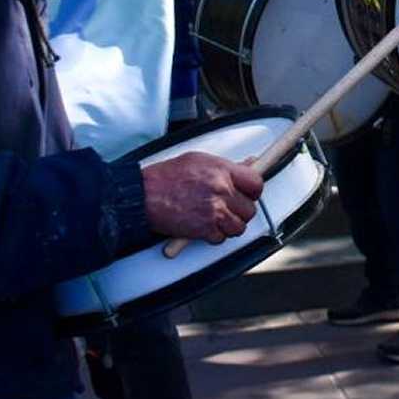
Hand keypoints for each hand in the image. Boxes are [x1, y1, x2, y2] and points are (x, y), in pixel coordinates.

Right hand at [141, 151, 263, 241]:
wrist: (143, 196)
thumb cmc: (165, 177)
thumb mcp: (198, 161)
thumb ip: (226, 167)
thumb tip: (247, 165)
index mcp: (222, 170)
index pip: (256, 183)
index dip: (253, 190)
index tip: (247, 193)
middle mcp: (221, 190)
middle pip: (249, 208)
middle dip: (240, 210)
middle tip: (228, 207)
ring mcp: (214, 211)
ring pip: (239, 226)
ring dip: (229, 225)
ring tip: (216, 218)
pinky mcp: (205, 229)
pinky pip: (221, 238)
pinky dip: (214, 235)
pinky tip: (204, 225)